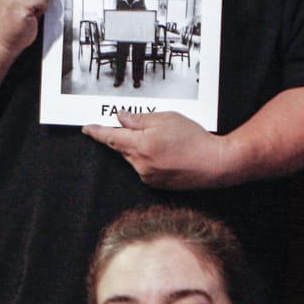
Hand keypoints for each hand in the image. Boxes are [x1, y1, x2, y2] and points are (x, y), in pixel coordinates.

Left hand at [83, 111, 231, 189]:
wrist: (216, 164)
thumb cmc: (195, 139)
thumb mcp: (166, 119)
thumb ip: (140, 119)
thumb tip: (121, 118)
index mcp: (140, 145)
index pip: (110, 137)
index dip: (97, 132)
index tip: (87, 128)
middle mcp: (140, 164)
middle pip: (122, 148)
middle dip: (128, 137)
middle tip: (147, 128)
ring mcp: (148, 176)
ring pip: (134, 158)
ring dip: (141, 148)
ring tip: (167, 142)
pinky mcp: (157, 185)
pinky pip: (145, 168)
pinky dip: (150, 159)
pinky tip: (169, 154)